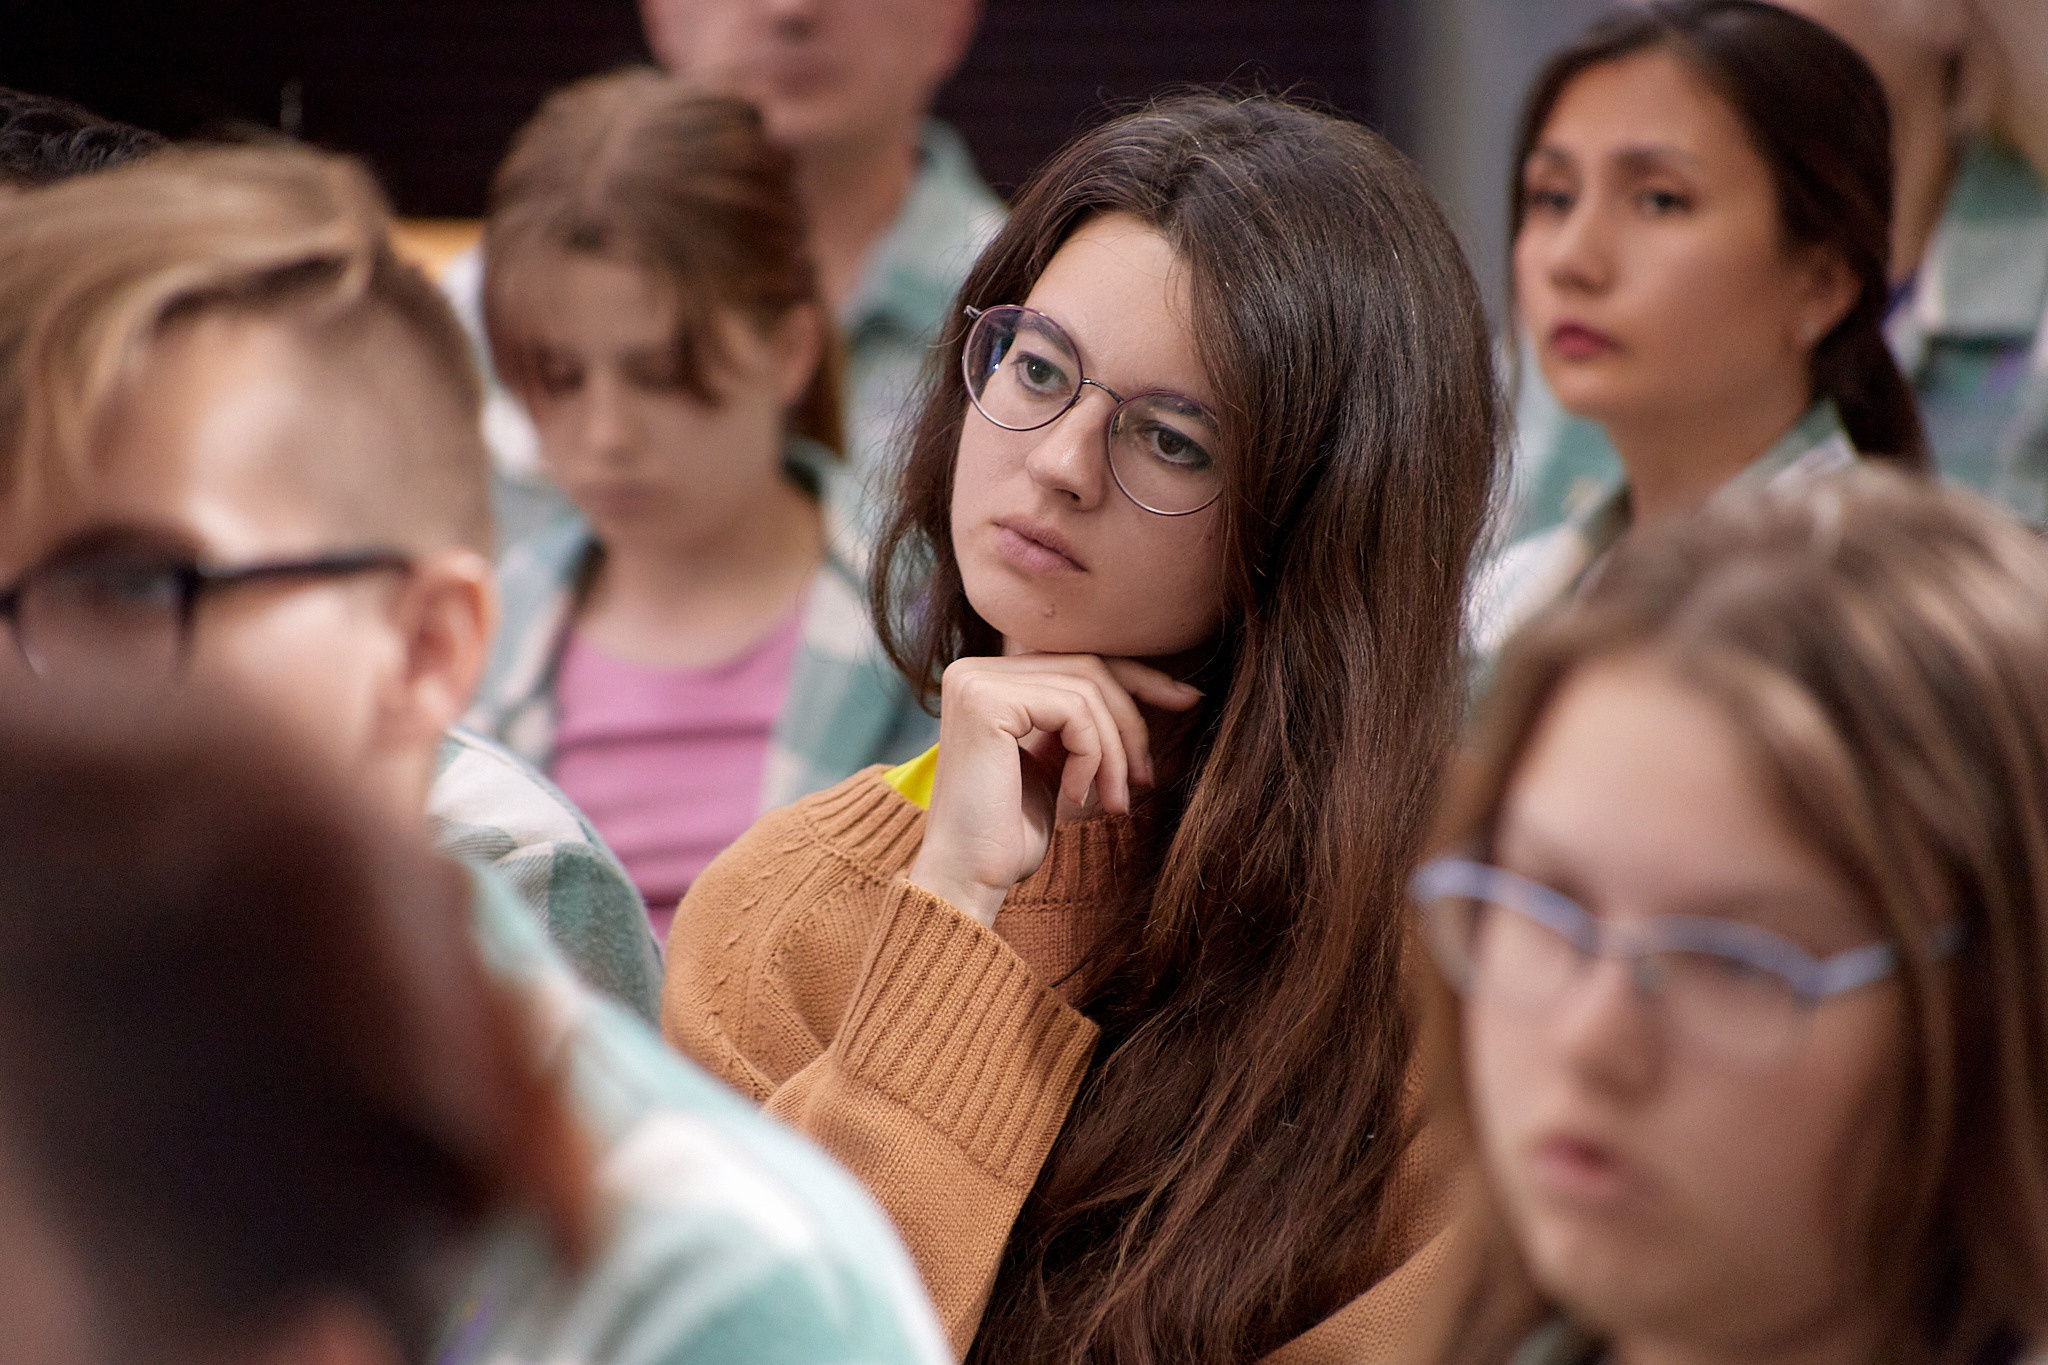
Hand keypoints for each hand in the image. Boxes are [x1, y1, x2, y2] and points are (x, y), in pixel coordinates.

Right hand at [905, 654, 1201, 926]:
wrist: (967, 879)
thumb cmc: (1011, 834)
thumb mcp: (1057, 764)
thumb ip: (1082, 723)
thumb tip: (1158, 687)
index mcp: (989, 679)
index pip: (1079, 661)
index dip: (1139, 679)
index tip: (1187, 701)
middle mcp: (975, 670)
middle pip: (1089, 668)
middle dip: (1132, 722)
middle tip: (1146, 779)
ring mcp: (977, 682)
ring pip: (1088, 690)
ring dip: (1116, 751)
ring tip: (1115, 800)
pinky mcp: (986, 702)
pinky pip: (1073, 710)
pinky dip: (1092, 755)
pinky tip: (1076, 796)